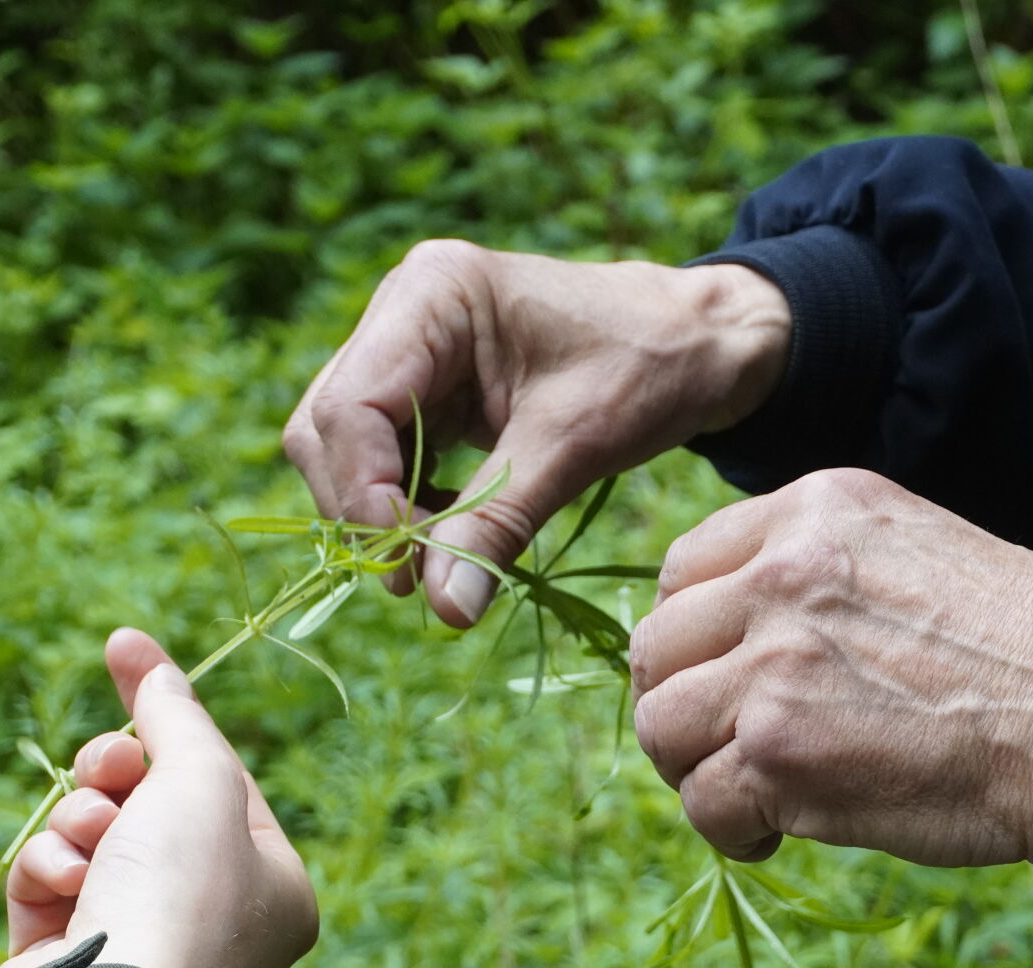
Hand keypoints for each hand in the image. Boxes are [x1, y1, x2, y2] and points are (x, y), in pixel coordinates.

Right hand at [0, 629, 318, 967]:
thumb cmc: (180, 891)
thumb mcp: (200, 780)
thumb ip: (178, 717)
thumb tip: (156, 666)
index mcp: (276, 891)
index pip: (220, 779)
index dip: (170, 715)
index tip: (125, 647)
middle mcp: (217, 927)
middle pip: (150, 802)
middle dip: (115, 774)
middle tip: (109, 765)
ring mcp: (142, 948)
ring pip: (93, 837)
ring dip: (80, 820)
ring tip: (90, 839)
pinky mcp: (70, 965)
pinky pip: (52, 884)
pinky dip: (50, 871)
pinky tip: (65, 883)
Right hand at [281, 241, 789, 626]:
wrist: (703, 344)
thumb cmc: (651, 366)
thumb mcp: (575, 445)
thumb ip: (498, 522)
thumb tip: (443, 609)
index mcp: (433, 292)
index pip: (348, 406)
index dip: (366, 493)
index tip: (412, 562)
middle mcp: (403, 310)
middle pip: (329, 428)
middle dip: (367, 509)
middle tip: (423, 578)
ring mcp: (409, 348)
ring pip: (347, 448)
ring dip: (384, 514)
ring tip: (445, 562)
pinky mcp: (427, 387)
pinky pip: (386, 456)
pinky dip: (409, 504)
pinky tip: (454, 536)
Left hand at [629, 470, 1032, 867]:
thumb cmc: (1032, 650)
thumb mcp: (920, 549)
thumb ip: (825, 568)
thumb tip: (744, 622)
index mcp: (816, 511)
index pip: (684, 569)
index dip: (692, 636)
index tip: (723, 678)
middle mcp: (781, 573)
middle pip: (656, 648)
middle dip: (682, 705)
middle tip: (729, 747)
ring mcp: (774, 663)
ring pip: (661, 726)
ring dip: (697, 771)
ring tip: (754, 793)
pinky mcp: (780, 753)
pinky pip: (702, 802)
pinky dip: (730, 832)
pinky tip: (777, 835)